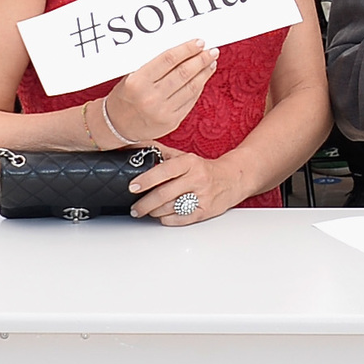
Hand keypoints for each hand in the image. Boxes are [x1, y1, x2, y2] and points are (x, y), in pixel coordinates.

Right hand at [103, 39, 219, 142]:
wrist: (117, 125)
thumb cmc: (125, 96)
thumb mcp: (131, 77)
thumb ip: (154, 66)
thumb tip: (181, 51)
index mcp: (138, 82)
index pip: (168, 60)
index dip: (186, 49)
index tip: (199, 42)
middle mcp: (151, 97)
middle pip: (183, 73)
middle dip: (201, 60)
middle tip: (211, 51)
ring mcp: (163, 111)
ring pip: (191, 87)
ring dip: (204, 73)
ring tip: (211, 62)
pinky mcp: (172, 121)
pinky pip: (190, 101)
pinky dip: (199, 88)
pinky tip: (203, 78)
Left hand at [129, 146, 247, 224]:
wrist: (233, 179)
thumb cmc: (203, 168)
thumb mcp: (182, 156)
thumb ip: (157, 150)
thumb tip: (130, 144)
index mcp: (189, 162)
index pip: (164, 171)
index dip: (146, 180)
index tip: (133, 187)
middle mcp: (197, 179)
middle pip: (164, 194)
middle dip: (145, 204)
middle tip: (135, 208)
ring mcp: (202, 196)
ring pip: (170, 208)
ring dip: (154, 212)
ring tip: (148, 210)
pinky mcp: (205, 211)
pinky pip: (180, 219)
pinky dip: (167, 219)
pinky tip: (163, 215)